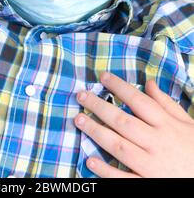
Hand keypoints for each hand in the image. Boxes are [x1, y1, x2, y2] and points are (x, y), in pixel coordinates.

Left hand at [75, 72, 193, 177]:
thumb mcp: (187, 123)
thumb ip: (166, 104)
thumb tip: (149, 83)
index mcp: (166, 126)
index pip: (139, 101)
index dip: (119, 87)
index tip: (103, 77)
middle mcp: (156, 143)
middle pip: (123, 121)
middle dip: (99, 107)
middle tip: (81, 96)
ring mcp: (150, 165)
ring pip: (118, 146)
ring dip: (96, 132)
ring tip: (78, 119)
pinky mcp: (147, 185)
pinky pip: (123, 178)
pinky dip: (106, 171)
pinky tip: (90, 160)